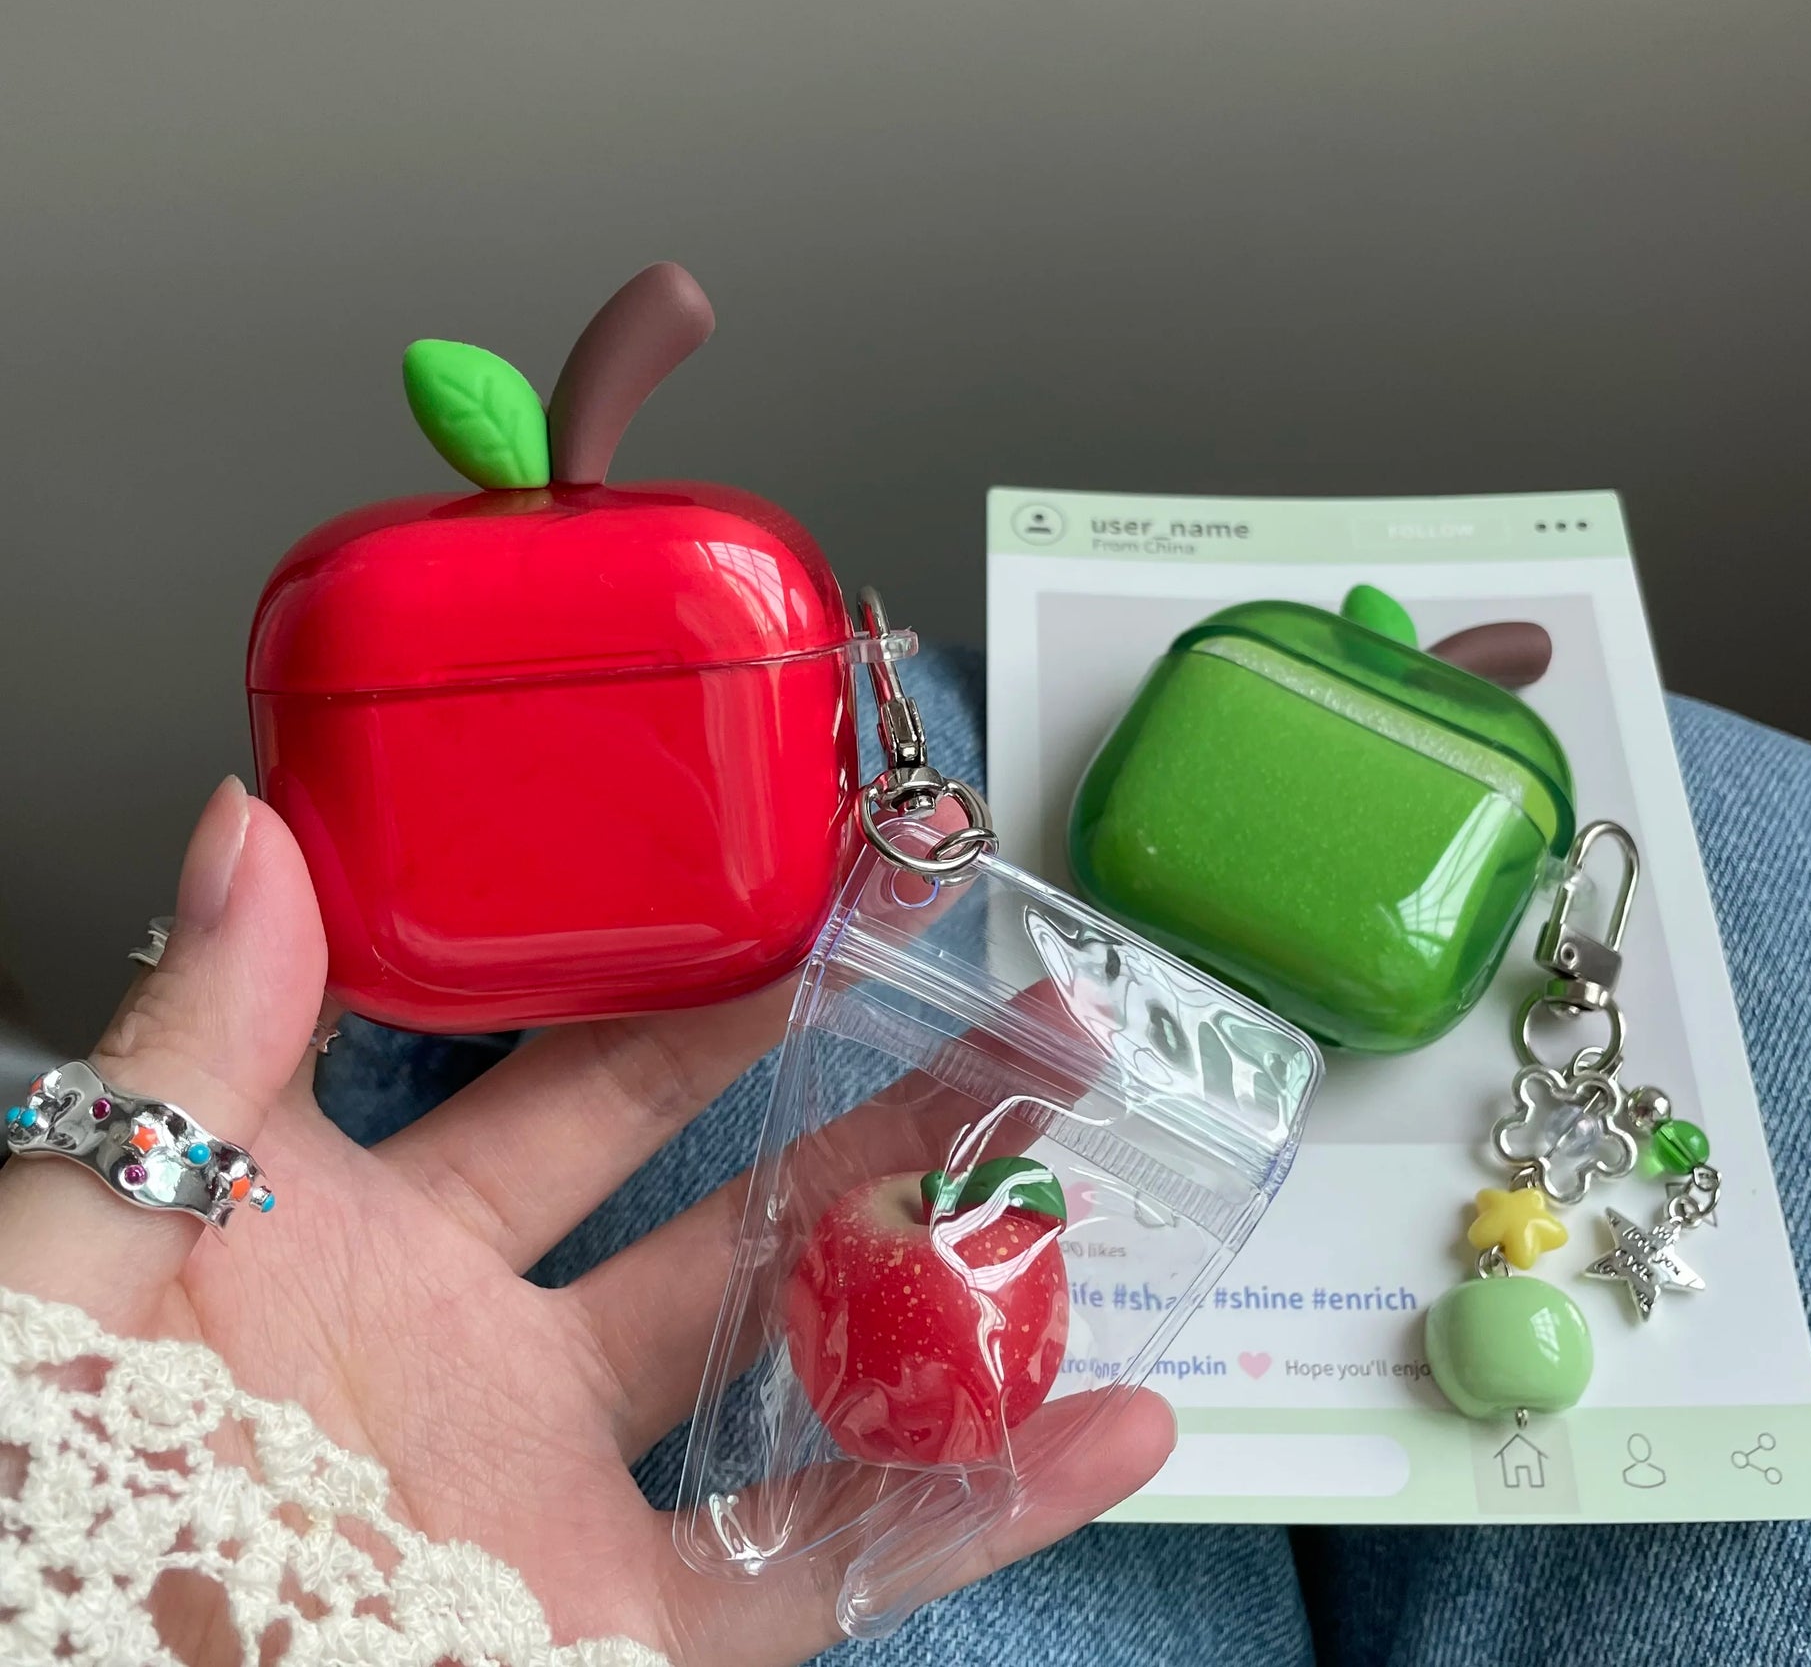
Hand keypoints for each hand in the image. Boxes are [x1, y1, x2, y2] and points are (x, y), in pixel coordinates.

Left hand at [0, 780, 1174, 1662]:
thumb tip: (256, 828)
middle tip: (979, 973)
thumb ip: (189, 1052)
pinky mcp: (624, 1638)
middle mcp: (482, 1351)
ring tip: (1068, 1144)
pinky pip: (828, 1570)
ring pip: (804, 1348)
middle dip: (866, 1072)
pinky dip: (977, 1503)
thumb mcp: (85, 1246)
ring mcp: (564, 1496)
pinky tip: (1100, 1427)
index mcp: (356, 1234)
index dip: (687, 965)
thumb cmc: (36, 1487)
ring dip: (947, 1249)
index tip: (799, 879)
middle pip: (726, 1181)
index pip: (560, 1063)